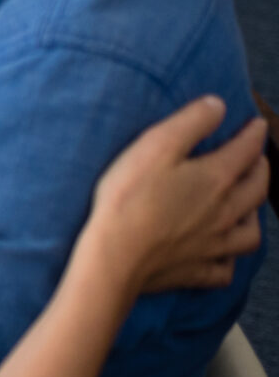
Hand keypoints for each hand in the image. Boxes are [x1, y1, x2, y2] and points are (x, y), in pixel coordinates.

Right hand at [76, 98, 268, 297]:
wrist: (116, 255)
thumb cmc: (130, 197)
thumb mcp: (155, 145)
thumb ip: (190, 122)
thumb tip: (219, 105)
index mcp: (216, 178)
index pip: (246, 150)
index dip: (253, 134)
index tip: (256, 124)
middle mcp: (226, 212)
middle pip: (256, 189)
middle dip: (260, 169)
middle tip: (255, 158)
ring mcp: (215, 245)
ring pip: (250, 232)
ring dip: (253, 215)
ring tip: (245, 206)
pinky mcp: (198, 271)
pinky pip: (225, 270)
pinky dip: (228, 259)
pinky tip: (221, 253)